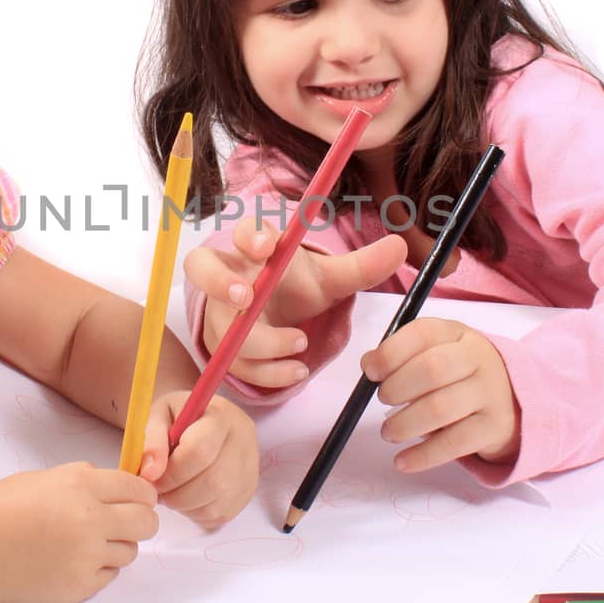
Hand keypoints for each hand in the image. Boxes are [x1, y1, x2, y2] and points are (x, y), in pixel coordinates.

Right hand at [0, 462, 157, 602]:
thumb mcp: (44, 478)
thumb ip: (84, 481)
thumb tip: (117, 489)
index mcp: (81, 484)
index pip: (139, 489)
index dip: (143, 495)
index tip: (140, 500)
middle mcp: (90, 519)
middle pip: (147, 522)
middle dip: (141, 521)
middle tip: (124, 524)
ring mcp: (87, 556)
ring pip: (130, 552)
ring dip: (115, 547)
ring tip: (82, 544)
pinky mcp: (80, 586)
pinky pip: (108, 576)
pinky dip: (96, 569)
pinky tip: (69, 561)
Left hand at [138, 392, 258, 526]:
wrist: (203, 419)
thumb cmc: (177, 417)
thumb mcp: (157, 415)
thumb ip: (151, 441)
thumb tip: (150, 473)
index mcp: (220, 414)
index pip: (200, 451)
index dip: (171, 473)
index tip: (151, 477)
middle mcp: (243, 439)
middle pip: (212, 482)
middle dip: (177, 494)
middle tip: (159, 490)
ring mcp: (250, 467)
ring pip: (217, 503)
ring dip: (185, 506)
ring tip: (171, 492)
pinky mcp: (249, 489)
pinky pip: (222, 514)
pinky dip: (197, 513)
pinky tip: (187, 497)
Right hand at [185, 219, 406, 389]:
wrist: (275, 318)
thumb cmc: (294, 287)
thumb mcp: (329, 278)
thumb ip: (362, 266)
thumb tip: (402, 246)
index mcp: (254, 249)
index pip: (241, 231)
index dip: (249, 236)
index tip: (266, 245)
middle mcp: (229, 277)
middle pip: (200, 267)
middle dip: (219, 282)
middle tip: (246, 297)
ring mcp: (221, 315)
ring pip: (222, 326)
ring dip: (258, 340)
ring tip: (299, 344)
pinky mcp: (224, 349)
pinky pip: (234, 363)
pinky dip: (266, 371)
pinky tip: (296, 370)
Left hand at [363, 318, 520, 472]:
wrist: (513, 398)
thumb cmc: (461, 374)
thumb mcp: (438, 351)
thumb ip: (404, 355)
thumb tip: (369, 364)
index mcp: (457, 333)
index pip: (423, 333)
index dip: (391, 352)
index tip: (370, 370)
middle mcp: (478, 358)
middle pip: (432, 369)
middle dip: (397, 388)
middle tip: (383, 400)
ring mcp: (489, 393)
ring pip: (440, 409)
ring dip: (404, 424)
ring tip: (389, 433)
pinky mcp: (493, 427)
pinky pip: (453, 444)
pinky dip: (421, 456)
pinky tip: (402, 461)